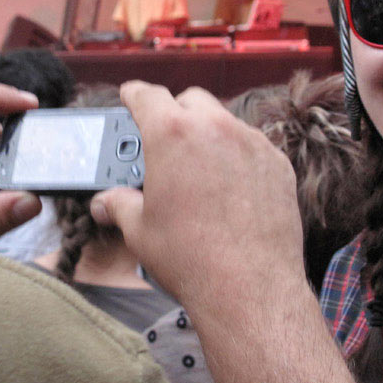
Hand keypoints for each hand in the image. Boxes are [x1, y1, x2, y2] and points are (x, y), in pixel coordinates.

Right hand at [90, 81, 305, 310]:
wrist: (249, 288)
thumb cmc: (189, 257)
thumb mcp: (139, 230)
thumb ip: (119, 205)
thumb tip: (104, 203)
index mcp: (172, 134)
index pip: (147, 94)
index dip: (134, 94)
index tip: (131, 97)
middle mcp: (215, 127)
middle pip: (190, 100)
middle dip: (175, 113)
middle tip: (164, 141)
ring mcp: (252, 142)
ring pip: (225, 121)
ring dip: (209, 134)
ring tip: (198, 169)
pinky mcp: (278, 163)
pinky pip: (253, 146)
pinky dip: (238, 156)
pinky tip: (230, 188)